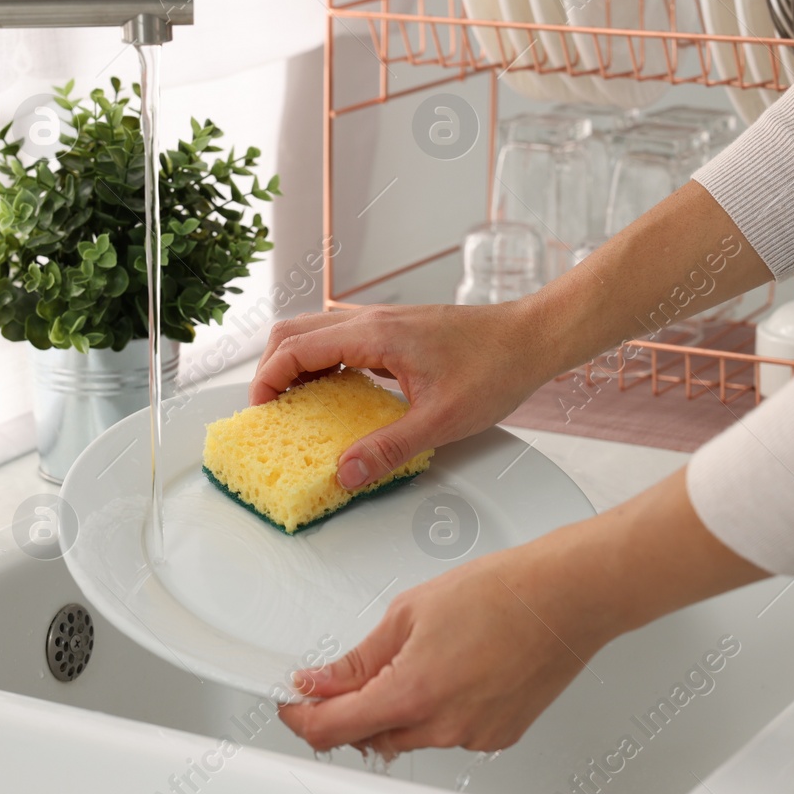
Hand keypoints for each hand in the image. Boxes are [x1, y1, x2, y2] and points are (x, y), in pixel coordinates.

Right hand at [250, 304, 547, 489]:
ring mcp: (383, 320)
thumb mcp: (443, 421)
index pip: (295, 348)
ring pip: (315, 330)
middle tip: (271, 409)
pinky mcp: (395, 328)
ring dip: (296, 362)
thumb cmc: (496, 369)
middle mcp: (372, 319)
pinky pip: (341, 337)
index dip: (267, 379)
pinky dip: (323, 360)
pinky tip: (337, 392)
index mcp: (374, 335)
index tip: (261, 412)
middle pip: (293, 331)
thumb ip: (389, 448)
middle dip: (271, 368)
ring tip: (298, 404)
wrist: (533, 337)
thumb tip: (346, 473)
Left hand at [277, 470, 769, 754]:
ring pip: (408, 738)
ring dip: (389, 712)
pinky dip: (431, 711)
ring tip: (403, 661)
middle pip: (368, 739)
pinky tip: (444, 671)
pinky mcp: (499, 735)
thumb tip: (320, 680)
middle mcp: (444, 726)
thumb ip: (358, 658)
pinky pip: (447, 734)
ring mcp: (475, 736)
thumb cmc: (502, 591)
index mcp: (413, 693)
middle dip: (345, 713)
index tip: (293, 703)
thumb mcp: (408, 611)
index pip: (333, 730)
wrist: (567, 596)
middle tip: (337, 678)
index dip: (302, 719)